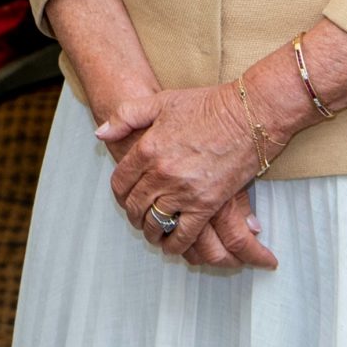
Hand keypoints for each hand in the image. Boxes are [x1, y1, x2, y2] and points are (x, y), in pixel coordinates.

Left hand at [102, 85, 273, 263]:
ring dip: (151, 231)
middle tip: (137, 217)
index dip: (119, 193)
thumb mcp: (160, 102)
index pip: (120, 181)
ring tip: (152, 232)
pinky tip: (172, 245)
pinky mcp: (207, 204)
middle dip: (133, 215)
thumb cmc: (205, 105)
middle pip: (135, 205)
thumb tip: (100, 133)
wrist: (247, 116)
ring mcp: (183, 191)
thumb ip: (125, 116)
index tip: (124, 196)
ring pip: (156, 222)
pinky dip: (175, 244)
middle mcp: (161, 173)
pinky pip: (184, 234)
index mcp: (147, 148)